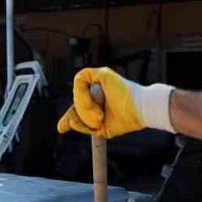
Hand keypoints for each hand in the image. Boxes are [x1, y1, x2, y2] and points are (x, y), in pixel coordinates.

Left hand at [56, 67, 175, 137]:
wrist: (139, 111)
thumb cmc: (127, 119)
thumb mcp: (101, 128)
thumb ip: (84, 126)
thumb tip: (66, 123)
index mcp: (98, 103)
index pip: (77, 108)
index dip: (68, 117)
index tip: (62, 128)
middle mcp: (97, 91)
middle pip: (76, 102)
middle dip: (81, 114)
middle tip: (98, 119)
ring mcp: (99, 82)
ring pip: (78, 93)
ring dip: (86, 108)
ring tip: (100, 114)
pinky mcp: (101, 73)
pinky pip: (80, 79)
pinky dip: (83, 93)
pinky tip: (92, 101)